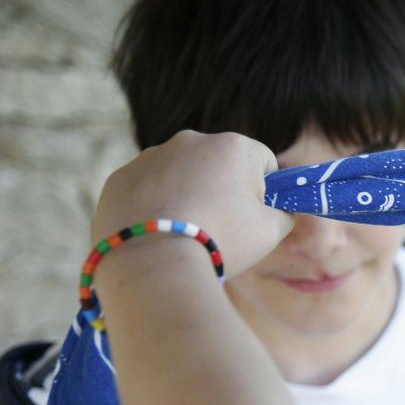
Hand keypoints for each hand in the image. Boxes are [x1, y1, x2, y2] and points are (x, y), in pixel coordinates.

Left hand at [91, 130, 292, 276]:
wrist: (155, 264)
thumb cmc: (222, 242)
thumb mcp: (271, 231)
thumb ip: (284, 213)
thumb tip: (281, 210)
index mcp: (233, 146)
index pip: (262, 161)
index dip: (265, 190)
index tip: (255, 215)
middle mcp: (190, 140)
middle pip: (218, 164)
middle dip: (222, 189)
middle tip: (221, 227)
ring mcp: (150, 156)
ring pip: (179, 174)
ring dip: (186, 196)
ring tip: (186, 234)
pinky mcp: (120, 177)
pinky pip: (145, 189)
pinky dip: (154, 206)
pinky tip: (158, 233)